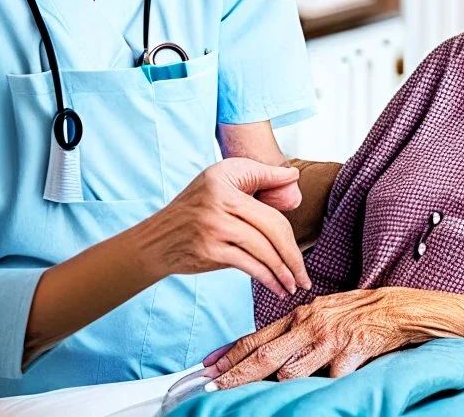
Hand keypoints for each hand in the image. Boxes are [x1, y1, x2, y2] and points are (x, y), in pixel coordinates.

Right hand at [149, 158, 310, 297]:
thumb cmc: (196, 204)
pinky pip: (248, 266)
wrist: (159, 236)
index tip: (303, 251)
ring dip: (283, 272)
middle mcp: (220, 203)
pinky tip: (278, 287)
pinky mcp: (209, 251)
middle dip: (293, 257)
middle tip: (305, 277)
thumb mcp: (223, 178)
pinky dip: (268, 279)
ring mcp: (214, 229)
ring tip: (294, 284)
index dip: (292, 232)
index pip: (270, 210)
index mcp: (226, 181)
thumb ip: (260, 175)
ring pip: (262, 251)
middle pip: (272, 231)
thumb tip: (293, 175)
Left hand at [207, 288, 405, 386]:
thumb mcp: (319, 316)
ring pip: (292, 371)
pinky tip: (324, 392)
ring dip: (280, 387)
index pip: (256, 337)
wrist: (394, 309)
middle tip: (214, 388)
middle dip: (235, 374)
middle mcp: (309, 325)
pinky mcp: (350, 354)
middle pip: (264, 355)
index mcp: (299, 316)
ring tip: (266, 399)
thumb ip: (294, 334)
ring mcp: (329, 340)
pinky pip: (329, 381)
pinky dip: (324, 390)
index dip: (229, 353)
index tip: (207, 368)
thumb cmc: (354, 314)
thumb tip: (266, 357)